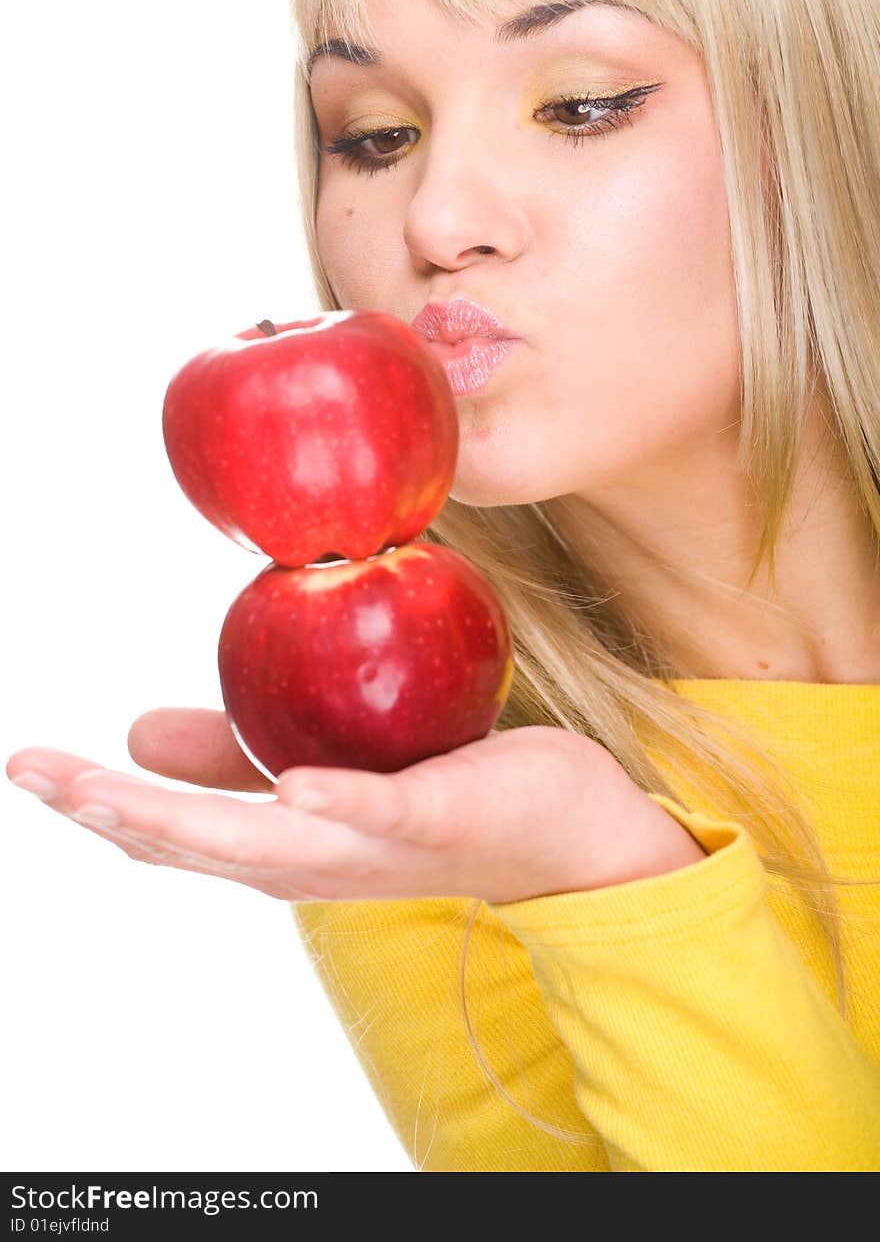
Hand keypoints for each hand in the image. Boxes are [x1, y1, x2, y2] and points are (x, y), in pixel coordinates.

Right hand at [6, 711, 704, 904]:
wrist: (563, 829)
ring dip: (193, 817)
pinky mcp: (440, 814)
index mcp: (285, 844)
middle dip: (116, 813)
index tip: (31, 767)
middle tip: (40, 774)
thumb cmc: (437, 786)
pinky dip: (338, 806)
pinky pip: (385, 813)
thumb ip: (234, 755)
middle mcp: (319, 859)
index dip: (97, 803)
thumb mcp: (319, 767)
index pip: (174, 834)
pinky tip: (291, 789)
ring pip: (273, 841)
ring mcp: (377, 847)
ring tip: (115, 786)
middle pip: (203, 846)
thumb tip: (138, 729)